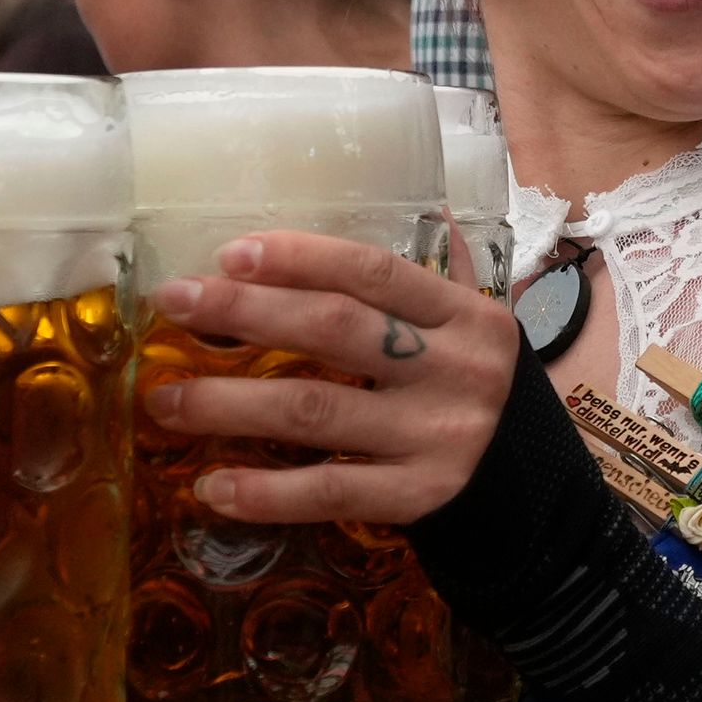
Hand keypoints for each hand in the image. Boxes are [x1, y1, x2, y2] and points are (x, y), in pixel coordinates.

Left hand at [145, 233, 520, 526]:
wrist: (535, 493)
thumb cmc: (476, 391)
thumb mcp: (472, 327)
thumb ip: (438, 272)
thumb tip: (416, 203)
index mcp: (465, 315)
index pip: (374, 272)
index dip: (300, 257)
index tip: (229, 253)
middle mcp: (454, 370)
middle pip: (334, 330)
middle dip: (245, 313)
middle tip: (173, 303)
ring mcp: (436, 437)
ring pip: (315, 412)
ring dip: (228, 404)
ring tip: (165, 400)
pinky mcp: (419, 499)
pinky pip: (329, 491)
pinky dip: (266, 492)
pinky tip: (212, 486)